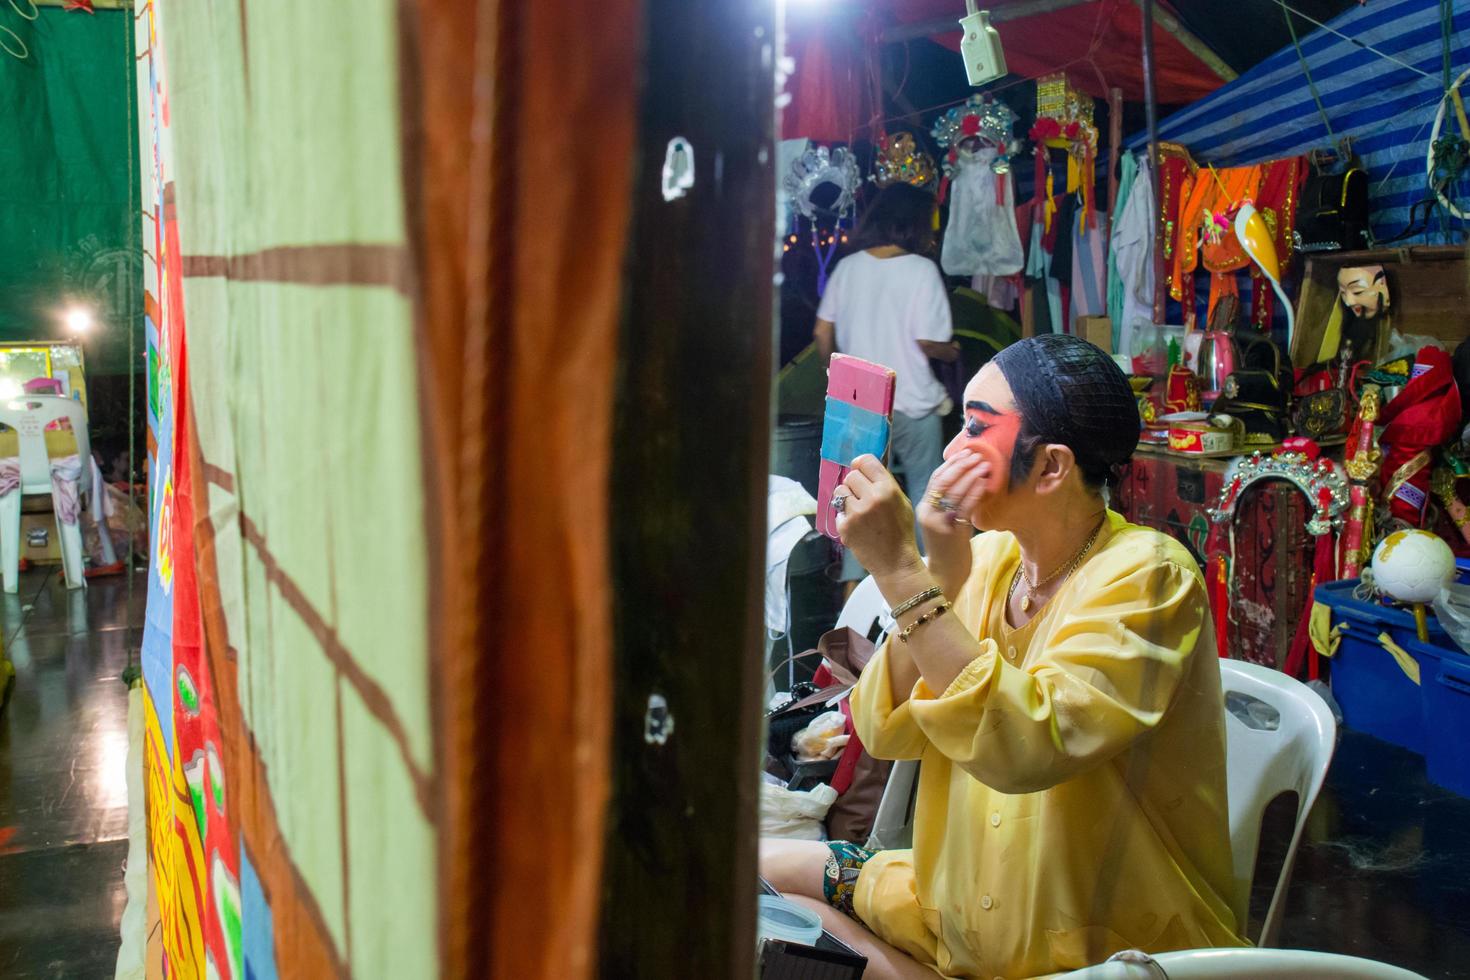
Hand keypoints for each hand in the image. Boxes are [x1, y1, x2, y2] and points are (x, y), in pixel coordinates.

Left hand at [833, 455, 922, 577]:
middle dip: (855, 484)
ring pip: (840, 491)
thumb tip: (866, 468)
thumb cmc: (901, 531)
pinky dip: (845, 516)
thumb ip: (885, 484)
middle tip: (861, 496)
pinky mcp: (845, 526)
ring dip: (847, 498)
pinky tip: (857, 525)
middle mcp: (871, 498)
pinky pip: (838, 511)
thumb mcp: (902, 502)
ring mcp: (856, 512)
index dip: (861, 464)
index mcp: (888, 489)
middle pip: (851, 475)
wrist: (895, 562)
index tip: (860, 470)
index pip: (866, 461)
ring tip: (858, 510)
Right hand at [916, 449, 986, 540]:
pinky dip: (975, 492)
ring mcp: (940, 523)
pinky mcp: (953, 533)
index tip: (965, 453)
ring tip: (985, 465)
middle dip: (961, 465)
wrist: (944, 577)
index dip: (951, 464)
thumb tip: (965, 480)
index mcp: (924, 508)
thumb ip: (947, 504)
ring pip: (955, 492)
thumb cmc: (946, 549)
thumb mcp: (941, 522)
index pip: (935, 479)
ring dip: (971, 475)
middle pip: (943, 481)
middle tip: (977, 455)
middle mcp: (928, 513)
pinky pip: (965, 507)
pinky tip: (984, 483)